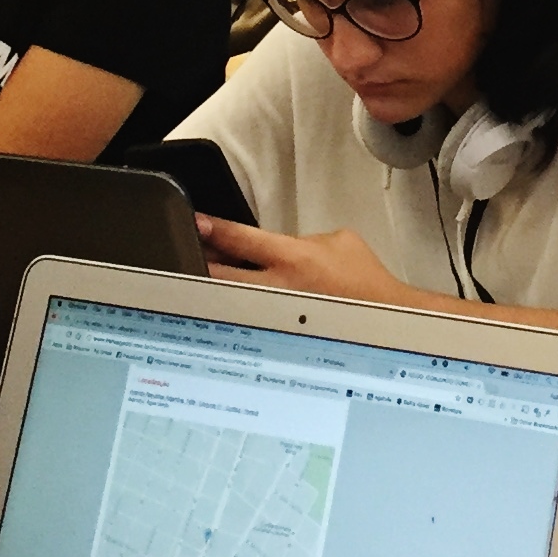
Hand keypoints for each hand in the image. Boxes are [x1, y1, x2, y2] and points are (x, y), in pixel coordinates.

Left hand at [195, 216, 416, 306]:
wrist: (384, 316)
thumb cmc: (362, 278)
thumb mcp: (335, 241)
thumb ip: (299, 240)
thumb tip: (274, 248)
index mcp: (292, 259)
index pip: (242, 240)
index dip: (213, 229)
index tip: (192, 221)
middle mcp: (278, 289)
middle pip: (222, 278)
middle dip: (197, 264)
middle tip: (174, 253)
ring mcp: (275, 316)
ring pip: (228, 304)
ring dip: (209, 293)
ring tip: (187, 284)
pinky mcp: (279, 335)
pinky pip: (248, 321)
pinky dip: (233, 315)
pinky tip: (219, 315)